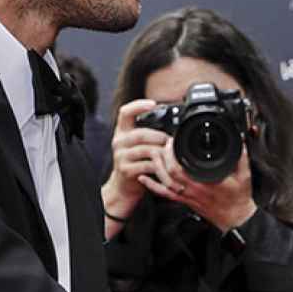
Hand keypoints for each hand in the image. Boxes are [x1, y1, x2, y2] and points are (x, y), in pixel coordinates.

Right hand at [102, 99, 170, 223]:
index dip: (138, 105)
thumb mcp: (138, 146)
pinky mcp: (126, 170)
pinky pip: (147, 165)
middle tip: (171, 142)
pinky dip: (160, 167)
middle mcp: (119, 142)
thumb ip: (149, 135)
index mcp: (122, 132)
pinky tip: (166, 168)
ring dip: (162, 152)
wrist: (123, 187)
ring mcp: (121, 156)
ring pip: (146, 149)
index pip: (125, 112)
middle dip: (160, 137)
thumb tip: (173, 128)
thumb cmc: (136, 164)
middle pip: (140, 133)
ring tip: (172, 155)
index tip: (153, 103)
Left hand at [157, 137, 256, 231]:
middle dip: (162, 156)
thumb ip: (241, 157)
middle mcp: (192, 190)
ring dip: (156, 168)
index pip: (181, 168)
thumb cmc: (239, 200)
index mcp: (205, 182)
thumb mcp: (244, 176)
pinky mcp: (185, 201)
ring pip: (164, 182)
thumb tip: (240, 142)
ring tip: (153, 154)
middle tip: (162, 144)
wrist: (236, 219)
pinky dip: (152, 186)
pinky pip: (165, 194)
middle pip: (168, 173)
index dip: (172, 154)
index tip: (173, 141)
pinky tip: (144, 179)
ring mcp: (187, 197)